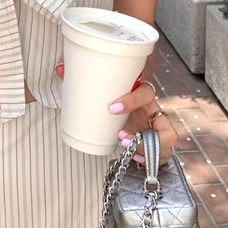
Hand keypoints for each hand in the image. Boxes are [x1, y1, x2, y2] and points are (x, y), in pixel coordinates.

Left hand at [54, 65, 176, 165]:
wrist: (128, 115)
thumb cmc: (115, 102)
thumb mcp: (104, 93)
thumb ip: (83, 80)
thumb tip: (60, 67)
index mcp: (142, 96)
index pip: (146, 92)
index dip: (132, 99)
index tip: (111, 107)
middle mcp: (155, 114)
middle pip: (166, 124)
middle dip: (147, 136)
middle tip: (121, 137)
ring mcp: (159, 133)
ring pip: (167, 144)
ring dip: (148, 150)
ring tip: (126, 148)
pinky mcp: (158, 147)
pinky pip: (163, 157)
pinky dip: (150, 159)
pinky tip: (135, 159)